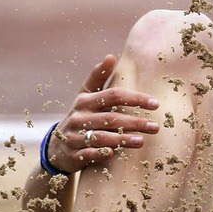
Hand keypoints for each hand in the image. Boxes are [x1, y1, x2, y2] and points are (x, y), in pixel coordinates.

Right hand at [47, 55, 159, 173]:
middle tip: (155, 127)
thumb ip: (98, 78)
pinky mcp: (73, 154)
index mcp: (85, 101)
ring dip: (123, 139)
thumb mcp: (85, 96)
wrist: (57, 147)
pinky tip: (115, 153)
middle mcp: (79, 117)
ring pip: (101, 137)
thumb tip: (110, 56)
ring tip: (142, 141)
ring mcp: (75, 136)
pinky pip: (88, 154)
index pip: (113, 96)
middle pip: (111, 118)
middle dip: (135, 122)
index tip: (156, 104)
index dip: (135, 98)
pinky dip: (101, 153)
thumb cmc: (80, 117)